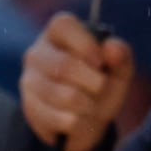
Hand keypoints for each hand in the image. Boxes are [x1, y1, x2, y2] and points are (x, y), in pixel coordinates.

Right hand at [20, 13, 139, 150]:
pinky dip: (79, 124)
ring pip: (64, 96)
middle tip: (102, 88)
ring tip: (91, 105)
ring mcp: (29, 80)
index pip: (64, 26)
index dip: (86, 44)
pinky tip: (79, 119)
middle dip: (94, 82)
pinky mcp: (29, 107)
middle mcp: (37, 52)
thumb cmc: (101, 84)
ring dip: (88, 106)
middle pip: (64, 65)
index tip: (101, 63)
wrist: (86, 119)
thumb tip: (111, 47)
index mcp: (59, 32)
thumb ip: (121, 55)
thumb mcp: (118, 69)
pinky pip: (58, 119)